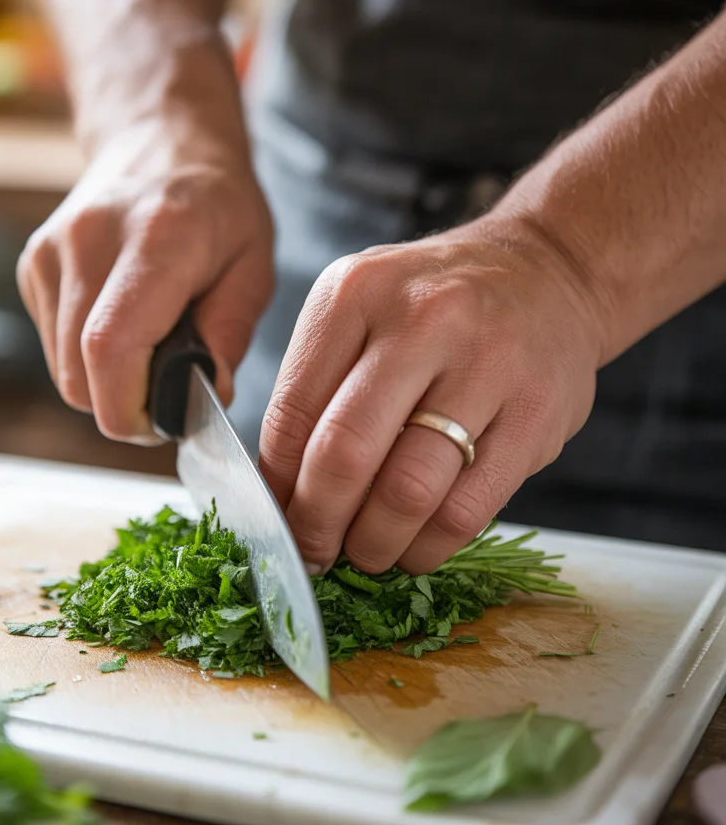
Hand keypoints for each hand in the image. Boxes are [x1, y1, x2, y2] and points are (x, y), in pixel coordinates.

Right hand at [17, 118, 273, 441]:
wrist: (161, 139)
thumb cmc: (218, 206)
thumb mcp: (254, 265)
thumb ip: (231, 332)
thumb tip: (208, 396)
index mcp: (156, 238)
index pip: (111, 347)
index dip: (128, 408)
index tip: (163, 424)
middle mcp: (90, 240)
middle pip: (78, 372)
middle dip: (121, 407)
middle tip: (166, 400)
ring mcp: (51, 250)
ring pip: (61, 366)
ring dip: (104, 383)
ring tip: (150, 353)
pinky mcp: (33, 264)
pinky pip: (53, 343)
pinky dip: (86, 356)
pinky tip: (123, 324)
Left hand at [259, 215, 604, 574]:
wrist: (546, 271)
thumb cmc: (435, 304)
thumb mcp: (361, 309)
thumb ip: (316, 385)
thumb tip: (281, 489)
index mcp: (357, 292)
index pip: (292, 411)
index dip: (278, 484)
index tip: (277, 518)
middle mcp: (423, 320)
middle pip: (345, 453)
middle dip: (318, 523)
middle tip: (314, 552)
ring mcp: (488, 365)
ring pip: (408, 492)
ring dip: (374, 544)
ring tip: (365, 554)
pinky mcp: (537, 413)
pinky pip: (468, 509)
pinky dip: (430, 547)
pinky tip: (415, 547)